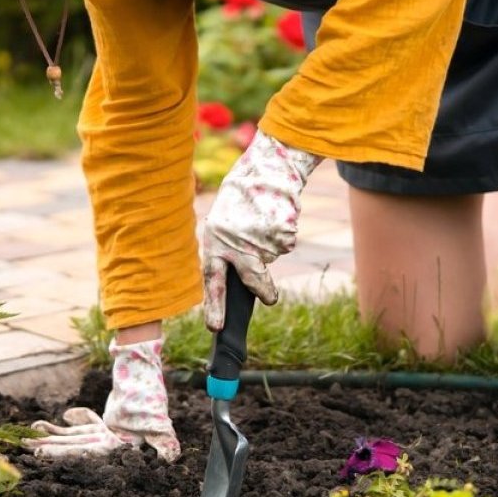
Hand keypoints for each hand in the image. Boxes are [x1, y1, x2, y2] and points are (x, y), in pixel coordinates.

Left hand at [24, 338, 179, 460]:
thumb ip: (164, 441)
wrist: (148, 378)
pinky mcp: (99, 426)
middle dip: (48, 447)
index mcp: (116, 445)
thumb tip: (171, 458)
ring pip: (70, 438)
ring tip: (27, 435)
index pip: (85, 452)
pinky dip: (63, 425)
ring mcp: (102, 435)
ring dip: (49, 437)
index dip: (62, 454)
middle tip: (24, 445)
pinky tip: (44, 423)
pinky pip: (77, 428)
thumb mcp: (159, 424)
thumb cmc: (152, 404)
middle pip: (71, 446)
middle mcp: (106, 443)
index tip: (39, 453)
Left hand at [201, 130, 321, 330]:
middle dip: (261, 288)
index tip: (215, 327)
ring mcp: (260, 236)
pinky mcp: (281, 230)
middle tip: (271, 300)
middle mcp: (236, 241)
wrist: (263, 169)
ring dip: (271, 244)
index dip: (214, 304)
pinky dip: (282, 233)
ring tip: (263, 221)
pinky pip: (285, 243)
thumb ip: (227, 252)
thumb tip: (241, 286)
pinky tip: (274, 216)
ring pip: (271, 256)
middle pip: (251, 275)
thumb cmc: (239, 202)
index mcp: (214, 240)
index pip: (212, 278)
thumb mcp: (223, 225)